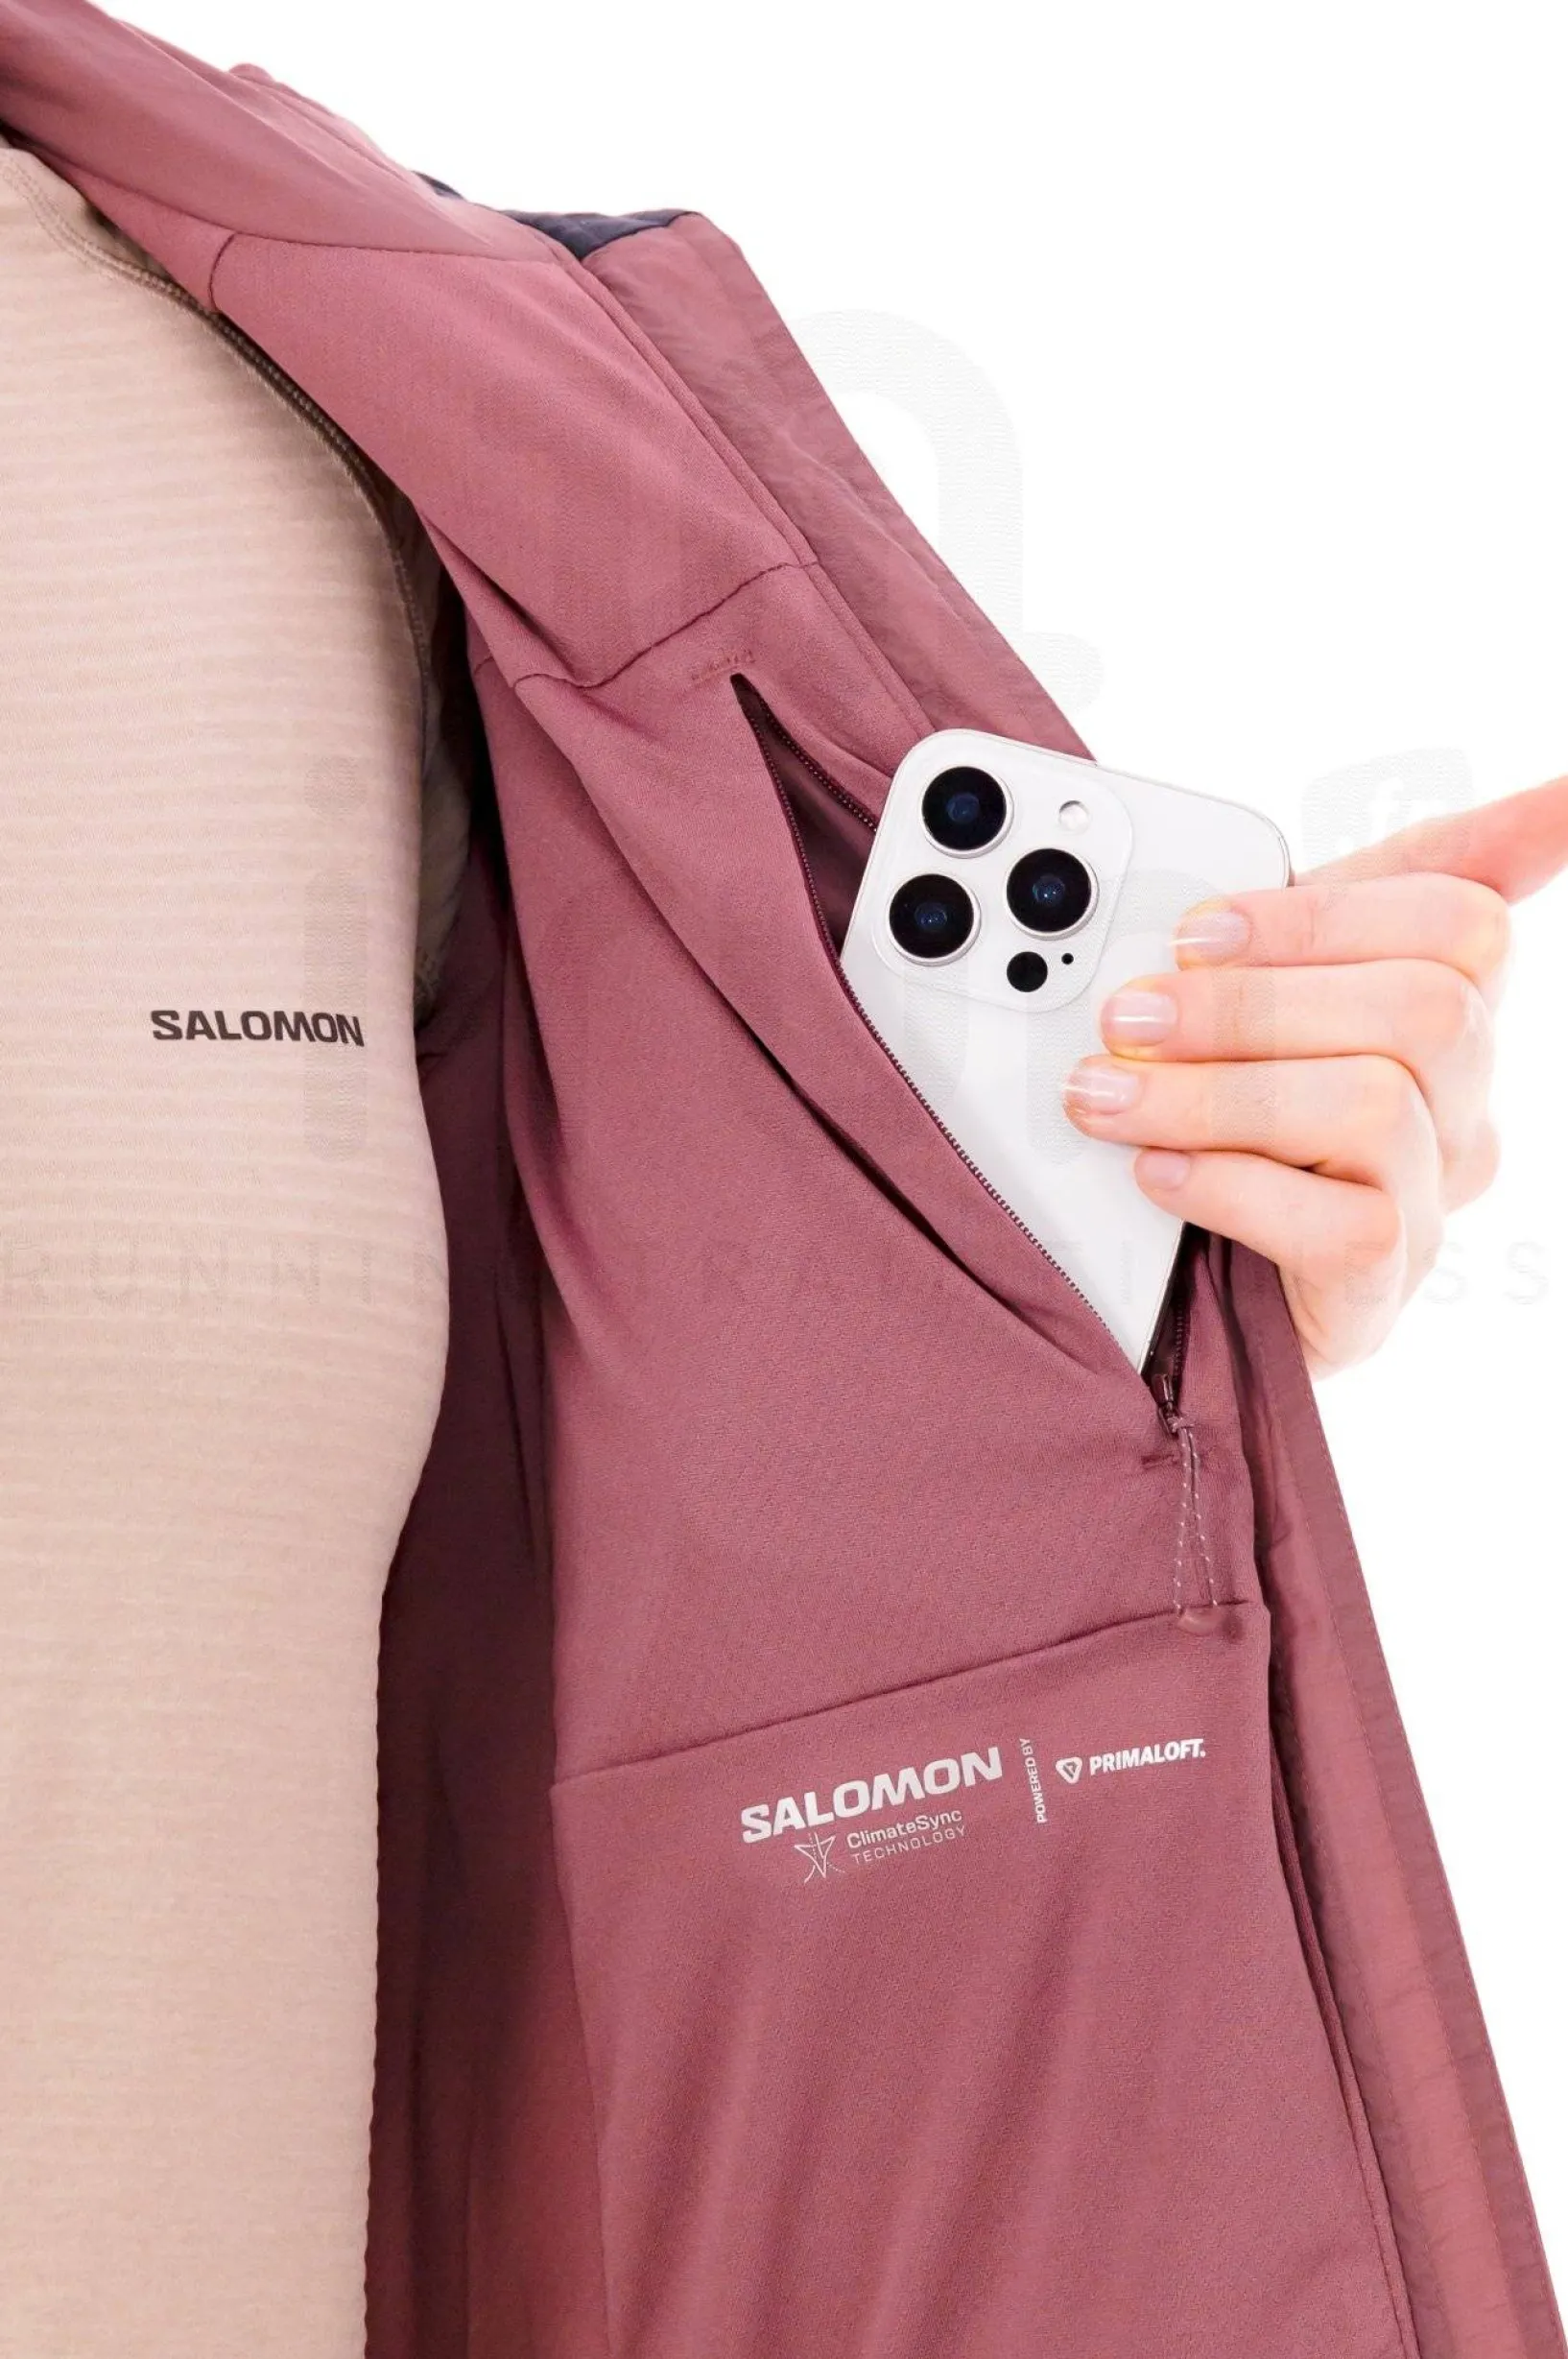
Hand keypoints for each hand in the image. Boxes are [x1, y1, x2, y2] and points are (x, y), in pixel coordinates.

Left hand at [1060, 777, 1567, 1375]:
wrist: (1172, 1272)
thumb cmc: (1225, 1106)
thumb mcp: (1267, 979)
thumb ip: (1341, 891)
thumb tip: (1555, 800)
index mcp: (1441, 1000)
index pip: (1461, 920)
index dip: (1322, 914)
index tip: (1200, 927)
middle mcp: (1459, 1097)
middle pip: (1426, 1008)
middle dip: (1250, 1002)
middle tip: (1127, 1014)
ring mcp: (1430, 1194)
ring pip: (1376, 1106)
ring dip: (1214, 1094)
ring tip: (1109, 1095)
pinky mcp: (1379, 1283)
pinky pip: (1344, 1223)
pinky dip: (1229, 1187)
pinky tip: (1156, 1174)